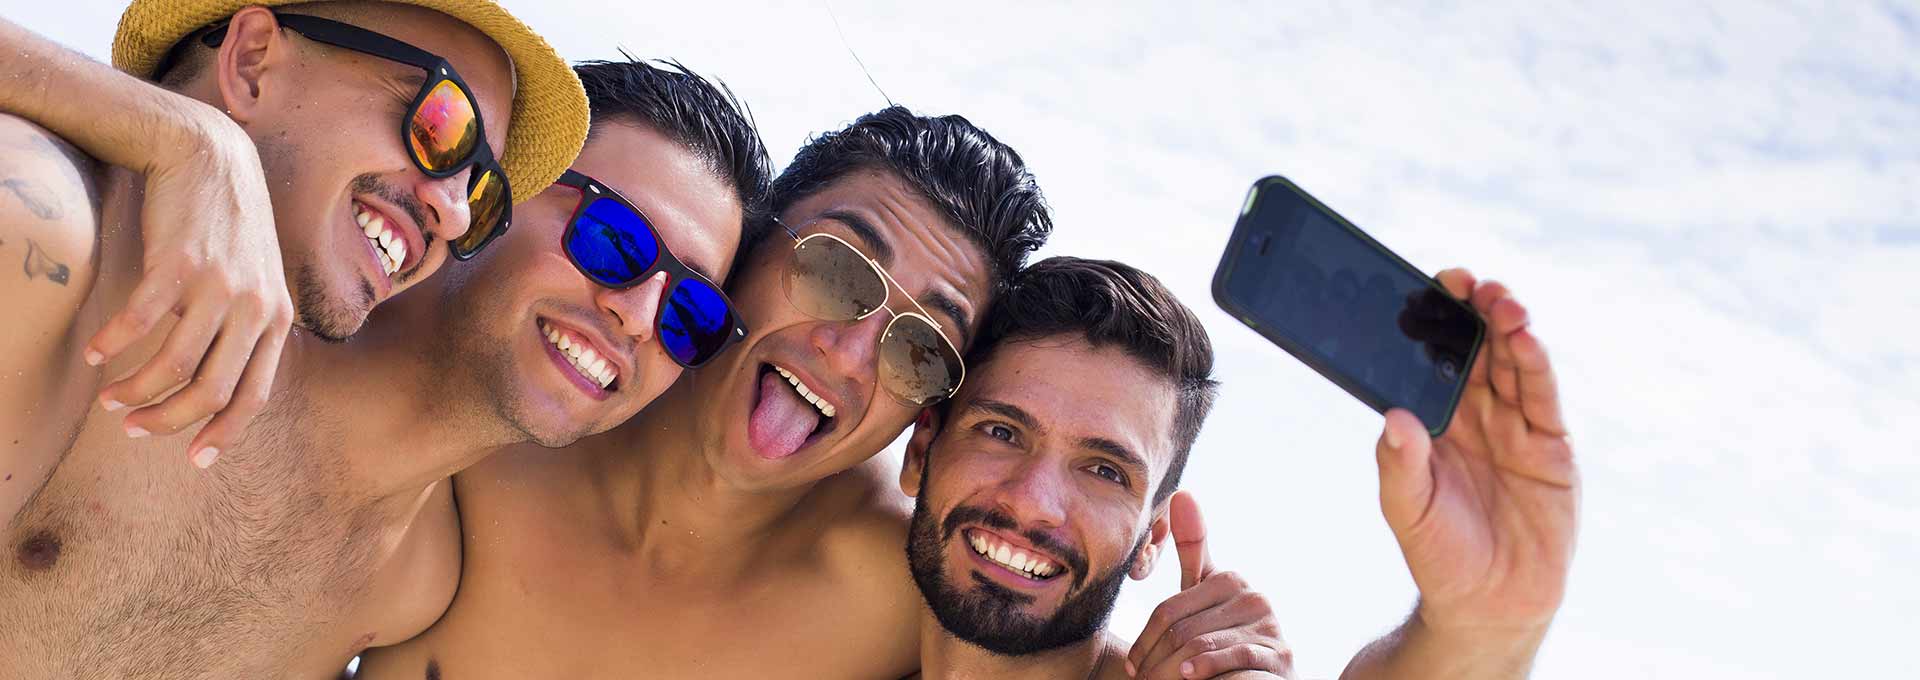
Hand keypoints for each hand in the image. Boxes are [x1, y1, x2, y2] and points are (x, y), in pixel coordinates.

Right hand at [86, 112, 291, 467]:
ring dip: (134, 390)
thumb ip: (246, 327)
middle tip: (132, 428)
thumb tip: (219, 381)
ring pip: (173, 365)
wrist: (212, 157)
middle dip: (168, 420)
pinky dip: (113, 345)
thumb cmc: (228, 228)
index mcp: (277, 320)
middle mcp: (255, 308)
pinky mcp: (180, 265)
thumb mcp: (257, 280)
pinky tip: (95, 353)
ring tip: (109, 397)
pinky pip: (140, 322)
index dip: (223, 433)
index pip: (255, 396)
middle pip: (210, 391)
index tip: (192, 458)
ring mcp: (219, 287)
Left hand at [1127, 491, 1292, 679]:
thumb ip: (1192, 550)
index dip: (1144, 641)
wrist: (1259, 677)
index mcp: (1229, 580)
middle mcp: (1252, 597)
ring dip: (1171, 673)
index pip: (1169, 610)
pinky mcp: (1279, 653)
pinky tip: (1188, 677)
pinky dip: (1207, 667)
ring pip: (1200, 645)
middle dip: (1155, 662)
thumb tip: (1183, 493)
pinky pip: (1233, 655)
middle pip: (1182, 630)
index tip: (1130, 667)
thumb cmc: (1223, 637)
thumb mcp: (1201, 598)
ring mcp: (1268, 625)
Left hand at [1374, 268, 1576, 639]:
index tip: (1422, 287)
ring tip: (1498, 300)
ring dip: (1506, 326)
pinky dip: (1536, 365)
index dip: (1429, 321)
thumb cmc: (1440, 555)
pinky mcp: (1550, 445)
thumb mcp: (1408, 512)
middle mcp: (1474, 414)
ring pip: (1512, 362)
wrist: (1490, 604)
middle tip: (1464, 281)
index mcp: (1433, 420)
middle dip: (1471, 311)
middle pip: (1475, 348)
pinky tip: (1525, 338)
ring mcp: (1514, 426)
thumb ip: (1399, 467)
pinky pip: (1542, 396)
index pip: (1430, 358)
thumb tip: (1393, 419)